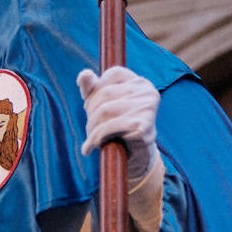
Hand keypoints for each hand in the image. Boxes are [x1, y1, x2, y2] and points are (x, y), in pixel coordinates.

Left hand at [77, 66, 159, 183]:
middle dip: (91, 112)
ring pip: (105, 110)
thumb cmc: (120, 126)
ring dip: (91, 128)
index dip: (96, 91)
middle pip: (105, 93)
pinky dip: (95, 138)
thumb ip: (92, 87)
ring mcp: (147, 108)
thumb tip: (84, 75)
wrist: (137, 157)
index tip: (90, 108)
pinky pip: (110, 128)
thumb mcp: (103, 104)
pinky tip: (89, 147)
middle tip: (89, 128)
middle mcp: (148, 92)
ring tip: (89, 139)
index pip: (112, 74)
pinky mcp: (143, 126)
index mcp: (141, 82)